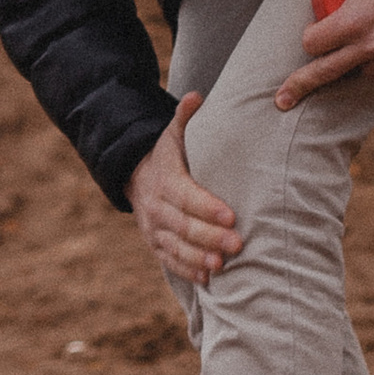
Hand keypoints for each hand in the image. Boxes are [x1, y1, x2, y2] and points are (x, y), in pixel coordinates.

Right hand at [128, 96, 241, 286]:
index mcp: (165, 179)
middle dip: (210, 236)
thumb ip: (186, 118)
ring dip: (199, 257)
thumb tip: (196, 96)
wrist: (135, 176)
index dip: (207, 207)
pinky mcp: (156, 244)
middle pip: (182, 225)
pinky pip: (170, 260)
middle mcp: (156, 206)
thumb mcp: (172, 134)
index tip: (231, 215)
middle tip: (238, 243)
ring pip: (176, 246)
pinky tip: (207, 278)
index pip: (186, 196)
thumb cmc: (167, 155)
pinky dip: (188, 270)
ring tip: (222, 264)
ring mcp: (154, 228)